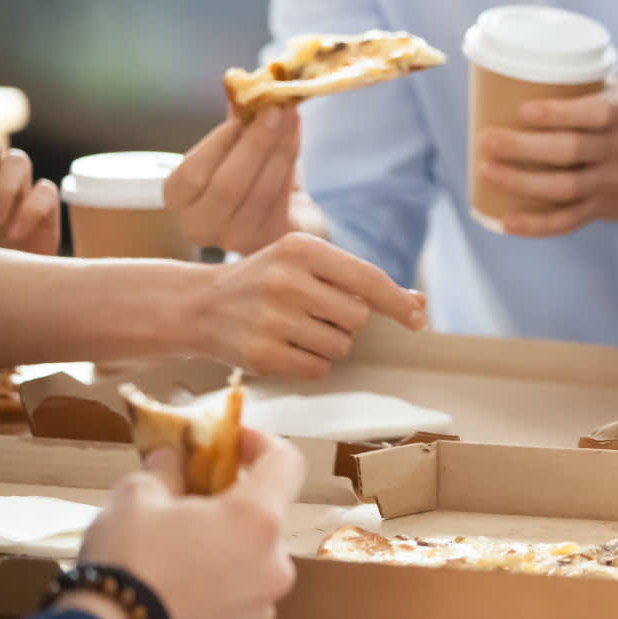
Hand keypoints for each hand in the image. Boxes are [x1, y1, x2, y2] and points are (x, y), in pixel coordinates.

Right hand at [73, 428, 303, 618]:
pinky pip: (236, 597)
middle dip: (228, 503)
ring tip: (171, 553)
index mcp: (258, 519)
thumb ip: (165, 469)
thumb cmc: (128, 563)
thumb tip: (173, 458)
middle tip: (184, 503)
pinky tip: (173, 592)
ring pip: (249, 559)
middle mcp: (274, 562)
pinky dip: (215, 586)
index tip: (229, 442)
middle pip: (263, 516)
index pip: (287, 462)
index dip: (260, 443)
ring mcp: (262, 605)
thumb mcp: (136, 497)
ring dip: (221, 547)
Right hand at [166, 107, 324, 254]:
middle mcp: (200, 227)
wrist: (288, 213)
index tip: (241, 115)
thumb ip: (235, 114)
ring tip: (291, 114)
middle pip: (227, 186)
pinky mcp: (272, 242)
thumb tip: (238, 78)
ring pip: (261, 191)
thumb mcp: (238, 141)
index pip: (192, 174)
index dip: (218, 143)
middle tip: (276, 107)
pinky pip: (282, 200)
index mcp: (179, 199)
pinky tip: (294, 135)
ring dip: (280, 147)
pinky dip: (290, 161)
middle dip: (256, 142)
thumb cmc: (254, 173)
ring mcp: (236, 240)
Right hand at [190, 232, 426, 378]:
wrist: (198, 305)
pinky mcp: (261, 354)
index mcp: (301, 249)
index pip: (368, 278)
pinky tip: (285, 346)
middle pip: (358, 318)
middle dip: (346, 321)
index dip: (398, 301)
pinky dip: (310, 363)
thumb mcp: (306, 264)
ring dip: (328, 344)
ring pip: (340, 346)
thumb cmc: (264, 281)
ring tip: (295, 328)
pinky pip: (318, 369)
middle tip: (313, 311)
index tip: (418, 319)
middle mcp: (286, 280)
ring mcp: (272, 318)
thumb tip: (418, 302)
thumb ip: (360, 281)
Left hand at [477, 79, 617, 235]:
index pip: (592, 114)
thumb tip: (534, 73)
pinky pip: (569, 221)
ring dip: (520, 182)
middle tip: (487, 140)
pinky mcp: (608, 209)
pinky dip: (537, 225)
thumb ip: (592, 89)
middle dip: (523, 148)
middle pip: (569, 152)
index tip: (523, 110)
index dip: (556, 114)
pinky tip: (506, 221)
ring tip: (486, 171)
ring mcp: (614, 183)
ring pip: (563, 188)